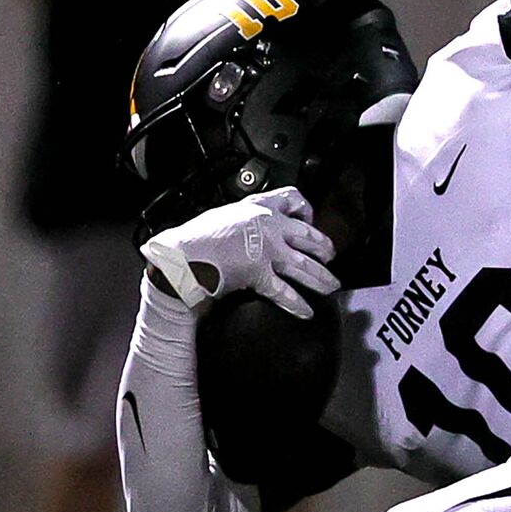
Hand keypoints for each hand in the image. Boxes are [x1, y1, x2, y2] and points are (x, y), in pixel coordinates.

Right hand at [142, 188, 338, 317]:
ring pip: (305, 266)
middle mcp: (269, 227)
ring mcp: (267, 251)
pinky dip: (298, 305)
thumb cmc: (195, 237)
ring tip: (331, 286)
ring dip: (321, 278)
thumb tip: (251, 225)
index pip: (293, 198)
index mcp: (258, 207)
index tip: (308, 221)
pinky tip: (307, 312)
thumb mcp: (224, 216)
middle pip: (309, 237)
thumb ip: (244, 218)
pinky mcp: (260, 275)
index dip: (306, 211)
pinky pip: (285, 293)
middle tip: (329, 257)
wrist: (179, 255)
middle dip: (324, 249)